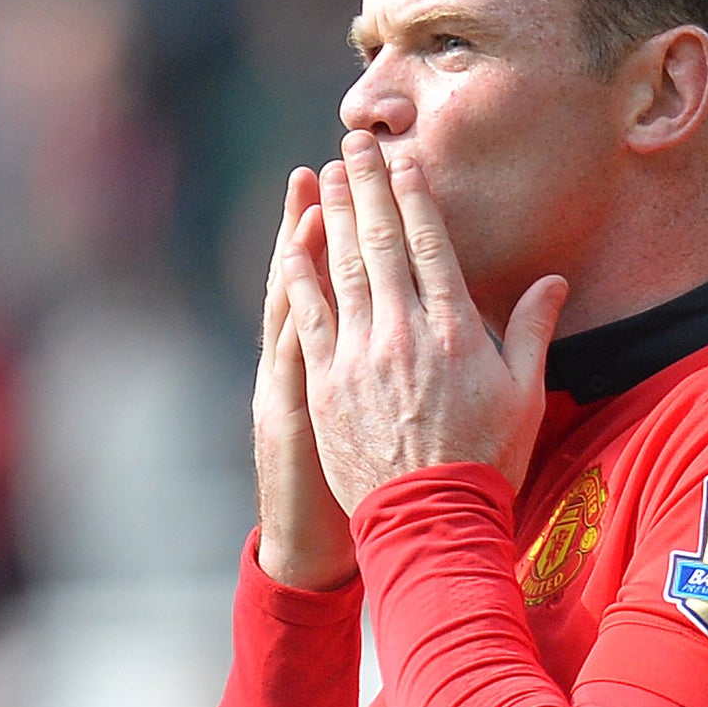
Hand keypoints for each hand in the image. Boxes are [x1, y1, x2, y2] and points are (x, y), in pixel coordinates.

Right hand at [253, 167, 357, 589]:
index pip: (343, 280)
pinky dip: (296, 315)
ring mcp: (298, 385)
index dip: (349, 230)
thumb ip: (384, 361)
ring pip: (299, 309)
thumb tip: (414, 320)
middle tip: (323, 165)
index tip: (359, 179)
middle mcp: (310, 361)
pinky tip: (298, 279)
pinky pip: (294, 354)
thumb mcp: (359, 413)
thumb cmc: (354, 478)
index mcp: (334, 356)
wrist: (323, 541)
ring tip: (310, 204)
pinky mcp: (293, 413)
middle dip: (320, 221)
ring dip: (302, 257)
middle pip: (316, 279)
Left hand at [280, 131, 567, 513]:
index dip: (414, 197)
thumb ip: (532, 331)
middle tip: (353, 146)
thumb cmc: (486, 460)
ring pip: (341, 270)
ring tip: (323, 178)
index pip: (430, 246)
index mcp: (454, 331)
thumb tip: (553, 280)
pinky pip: (309, 317)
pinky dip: (299, 277)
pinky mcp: (326, 383)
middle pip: (380, 244)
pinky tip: (289, 246)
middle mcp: (404, 333)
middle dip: (366, 189)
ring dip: (330, 218)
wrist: (431, 519)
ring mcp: (360, 357)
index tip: (403, 161)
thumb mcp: (525, 396)